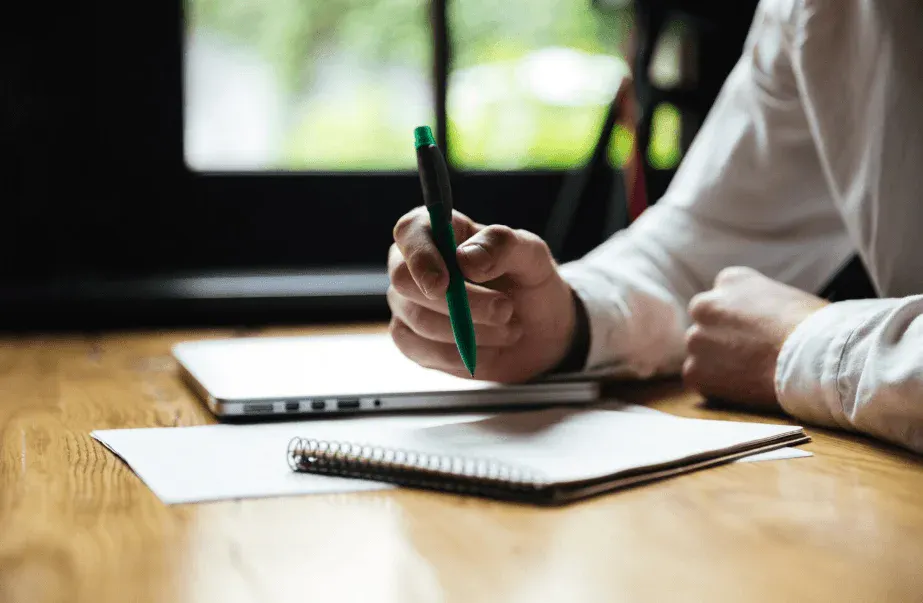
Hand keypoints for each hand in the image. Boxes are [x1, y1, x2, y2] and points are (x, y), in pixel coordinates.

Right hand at [387, 207, 576, 381]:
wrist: (537, 333)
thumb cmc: (528, 283)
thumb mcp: (531, 256)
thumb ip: (502, 246)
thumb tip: (465, 258)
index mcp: (437, 230)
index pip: (410, 232)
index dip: (421, 256)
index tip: (444, 283)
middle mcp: (412, 264)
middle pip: (406, 281)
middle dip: (458, 303)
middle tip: (505, 310)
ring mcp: (406, 303)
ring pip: (420, 320)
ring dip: (472, 330)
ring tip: (509, 327)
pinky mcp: (410, 340)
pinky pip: (422, 350)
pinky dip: (461, 354)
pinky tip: (487, 348)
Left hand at [683, 267, 828, 411]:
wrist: (813, 359)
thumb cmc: (814, 328)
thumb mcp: (786, 297)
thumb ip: (759, 304)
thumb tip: (761, 321)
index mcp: (730, 280)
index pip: (723, 298)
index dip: (739, 319)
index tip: (754, 332)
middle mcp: (705, 305)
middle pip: (706, 324)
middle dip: (722, 338)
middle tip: (749, 354)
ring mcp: (696, 339)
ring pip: (701, 352)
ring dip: (718, 362)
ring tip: (751, 372)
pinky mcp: (695, 371)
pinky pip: (699, 378)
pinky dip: (716, 386)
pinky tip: (743, 386)